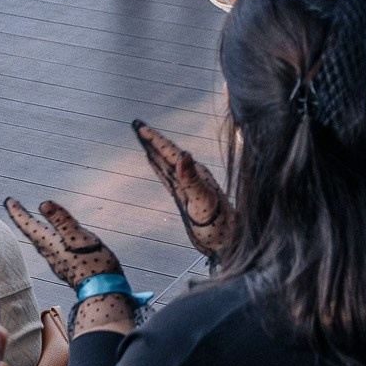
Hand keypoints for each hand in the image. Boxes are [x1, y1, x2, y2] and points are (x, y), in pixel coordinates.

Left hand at [4, 198, 120, 291]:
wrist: (104, 291)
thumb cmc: (94, 264)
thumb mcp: (79, 237)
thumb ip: (62, 221)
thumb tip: (43, 203)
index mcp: (51, 244)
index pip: (30, 226)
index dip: (18, 213)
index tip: (9, 201)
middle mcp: (51, 253)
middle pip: (31, 234)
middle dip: (22, 219)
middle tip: (14, 206)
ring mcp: (59, 262)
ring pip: (40, 242)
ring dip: (33, 230)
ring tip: (30, 221)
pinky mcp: (68, 267)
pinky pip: (50, 249)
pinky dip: (46, 239)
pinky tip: (52, 240)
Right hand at [134, 122, 235, 260]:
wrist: (229, 241)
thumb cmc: (219, 225)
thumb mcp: (204, 201)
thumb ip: (192, 179)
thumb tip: (184, 154)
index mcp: (194, 174)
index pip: (171, 152)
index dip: (155, 139)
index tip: (140, 126)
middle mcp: (191, 176)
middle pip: (167, 154)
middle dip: (152, 140)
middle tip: (137, 125)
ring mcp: (188, 185)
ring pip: (166, 163)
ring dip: (154, 151)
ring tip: (143, 139)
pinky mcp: (186, 196)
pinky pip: (168, 176)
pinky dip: (159, 167)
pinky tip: (156, 162)